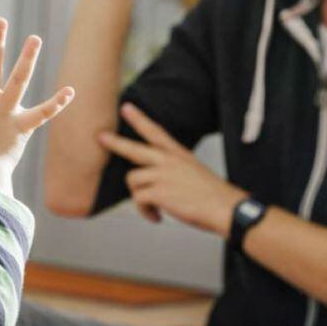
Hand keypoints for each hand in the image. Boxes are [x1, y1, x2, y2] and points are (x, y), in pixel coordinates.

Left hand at [98, 103, 244, 234]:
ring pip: (133, 181)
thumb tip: (154, 182)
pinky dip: (145, 212)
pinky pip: (138, 200)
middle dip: (115, 143)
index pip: (156, 132)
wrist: (225, 208)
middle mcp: (168, 161)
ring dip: (139, 198)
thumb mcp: (194, 172)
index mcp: (178, 155)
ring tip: (153, 208)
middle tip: (101, 137)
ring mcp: (162, 175)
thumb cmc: (212, 195)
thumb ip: (172, 171)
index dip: (140, 119)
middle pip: (135, 149)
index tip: (126, 108)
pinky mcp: (159, 192)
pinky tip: (156, 217)